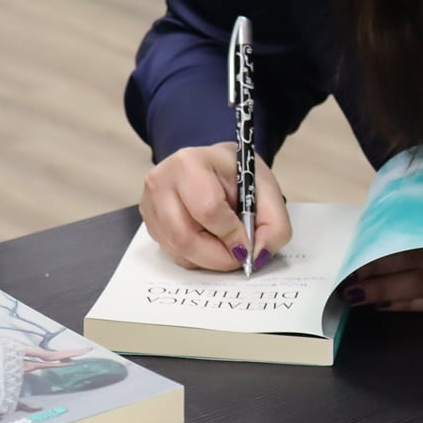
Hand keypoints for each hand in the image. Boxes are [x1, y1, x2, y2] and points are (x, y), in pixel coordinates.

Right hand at [139, 142, 290, 271]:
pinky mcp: (149, 222)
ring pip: (177, 250)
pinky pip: (172, 253)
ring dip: (208, 259)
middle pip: (185, 237)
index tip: (248, 245)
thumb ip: (274, 225)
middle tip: (239, 257)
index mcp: (190, 163)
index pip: (208, 209)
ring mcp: (150, 203)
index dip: (231, 235)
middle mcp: (161, 181)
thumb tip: (259, 256)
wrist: (213, 166)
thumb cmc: (236, 175)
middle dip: (218, 257)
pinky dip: (195, 257)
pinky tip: (209, 240)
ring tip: (226, 245)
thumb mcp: (266, 190)